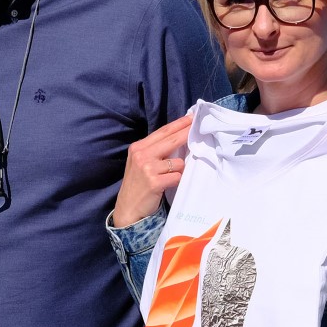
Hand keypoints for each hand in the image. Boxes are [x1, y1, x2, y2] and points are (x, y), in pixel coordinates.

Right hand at [113, 112, 192, 227]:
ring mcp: (147, 168)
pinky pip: (177, 177)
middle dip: (186, 132)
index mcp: (138, 147)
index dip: (178, 124)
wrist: (128, 209)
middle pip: (171, 140)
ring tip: (168, 178)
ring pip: (178, 162)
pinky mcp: (154, 182)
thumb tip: (179, 138)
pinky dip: (176, 181)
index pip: (163, 132)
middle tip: (198, 126)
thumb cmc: (138, 185)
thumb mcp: (141, 163)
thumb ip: (155, 150)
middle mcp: (141, 155)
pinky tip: (167, 185)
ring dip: (179, 170)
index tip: (191, 117)